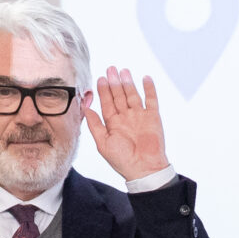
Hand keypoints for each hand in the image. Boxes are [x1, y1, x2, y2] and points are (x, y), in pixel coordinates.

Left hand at [80, 66, 169, 181]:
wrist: (144, 169)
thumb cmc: (122, 160)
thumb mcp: (102, 143)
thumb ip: (94, 125)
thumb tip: (85, 108)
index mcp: (113, 123)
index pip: (107, 103)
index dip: (103, 90)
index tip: (100, 78)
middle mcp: (126, 118)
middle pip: (119, 96)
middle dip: (114, 82)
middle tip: (110, 69)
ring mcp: (140, 116)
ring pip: (133, 95)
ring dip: (128, 83)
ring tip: (123, 71)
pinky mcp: (153, 117)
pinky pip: (151, 100)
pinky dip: (149, 89)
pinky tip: (145, 78)